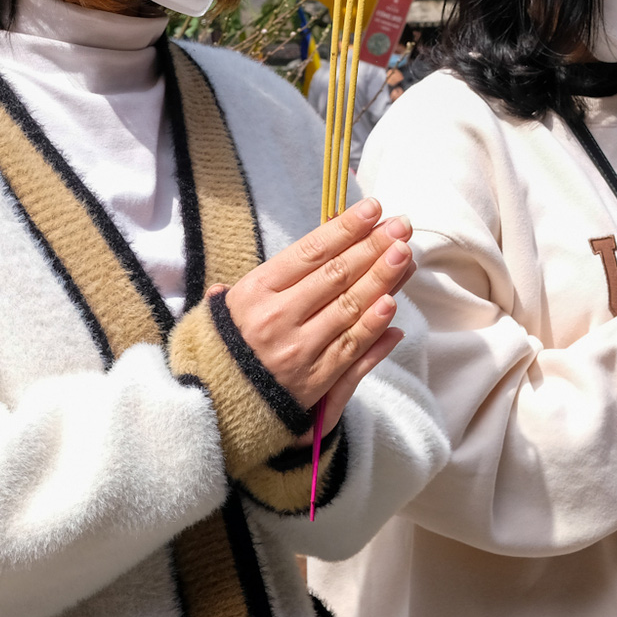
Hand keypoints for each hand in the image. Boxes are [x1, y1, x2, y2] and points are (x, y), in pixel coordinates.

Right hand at [218, 197, 412, 432]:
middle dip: (373, 247)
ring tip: (405, 256)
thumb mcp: (230, 304)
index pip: (310, 251)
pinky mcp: (312, 383)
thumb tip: (306, 250)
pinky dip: (373, 328)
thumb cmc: (223, 348)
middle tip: (401, 226)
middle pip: (336, 275)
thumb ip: (272, 276)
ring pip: (349, 309)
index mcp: (256, 292)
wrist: (210, 408)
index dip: (346, 228)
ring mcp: (297, 351)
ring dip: (381, 280)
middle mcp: (277, 318)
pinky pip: (350, 351)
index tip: (373, 209)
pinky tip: (392, 305)